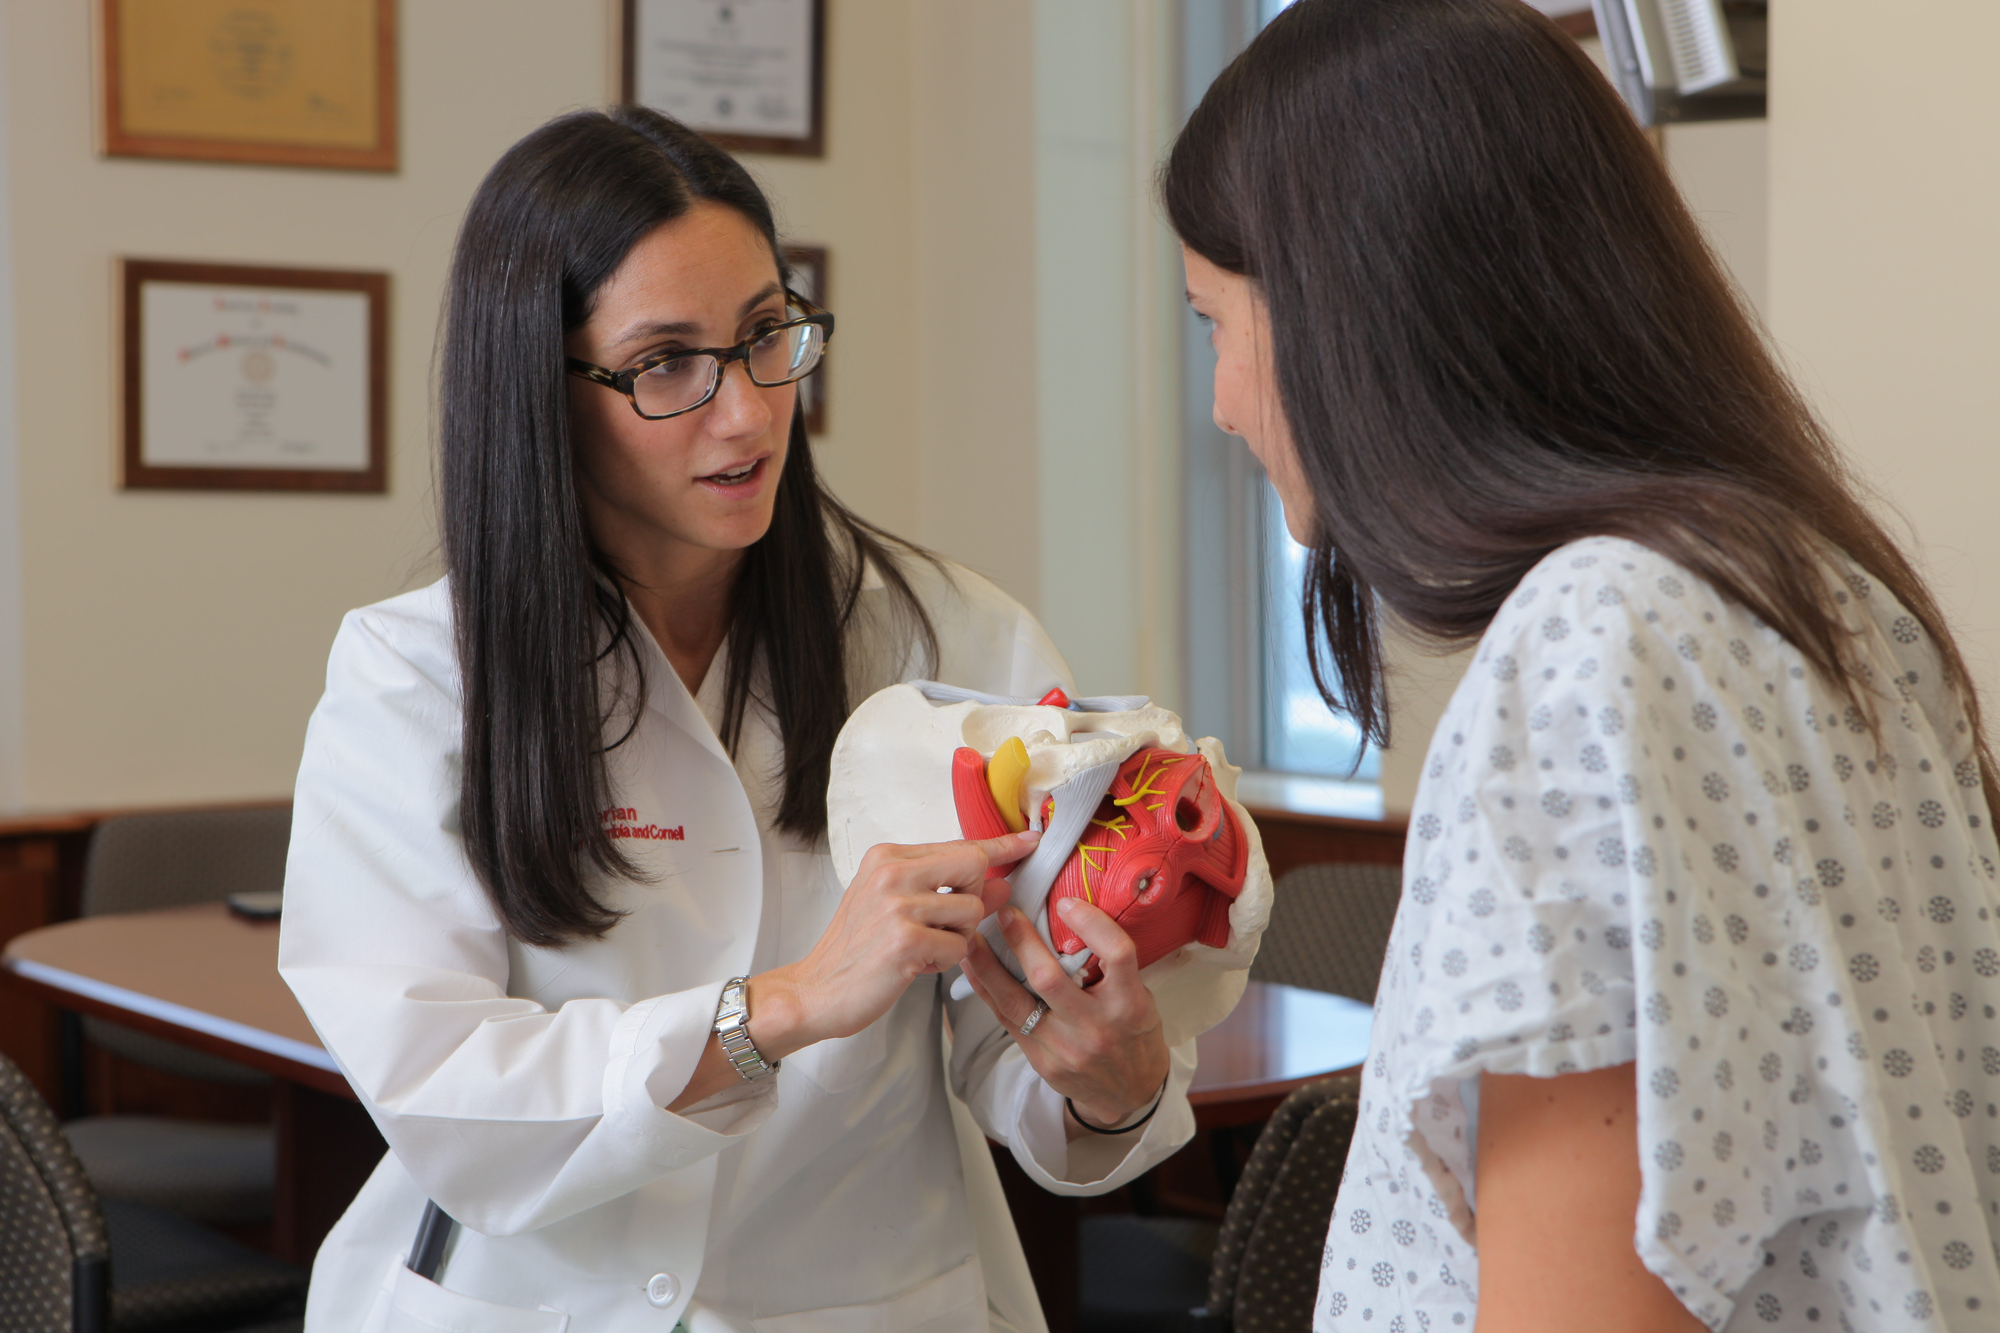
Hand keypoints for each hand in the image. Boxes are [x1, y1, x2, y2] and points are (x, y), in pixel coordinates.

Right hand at [750, 831, 1037, 1059]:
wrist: (815, 991)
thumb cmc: (857, 950)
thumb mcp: (898, 908)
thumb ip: (947, 890)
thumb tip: (1001, 883)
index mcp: (887, 857)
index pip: (959, 843)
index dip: (1001, 844)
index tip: (1031, 840)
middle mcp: (891, 872)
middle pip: (974, 866)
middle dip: (974, 899)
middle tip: (944, 924)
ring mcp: (897, 904)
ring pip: (973, 910)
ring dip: (958, 937)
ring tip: (923, 948)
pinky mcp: (904, 940)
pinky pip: (960, 947)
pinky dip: (945, 962)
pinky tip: (915, 965)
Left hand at [960, 897, 1170, 1132]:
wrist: (1131, 1091)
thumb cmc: (1134, 1032)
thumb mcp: (1138, 997)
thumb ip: (1109, 967)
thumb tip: (1066, 920)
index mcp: (1129, 1003)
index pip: (1116, 954)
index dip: (1092, 924)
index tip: (1067, 903)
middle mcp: (1097, 1026)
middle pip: (1049, 979)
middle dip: (1021, 941)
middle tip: (1005, 913)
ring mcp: (1066, 1048)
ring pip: (1016, 1002)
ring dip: (988, 967)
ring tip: (972, 939)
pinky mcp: (1043, 1062)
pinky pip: (1007, 1021)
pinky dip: (988, 992)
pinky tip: (974, 970)